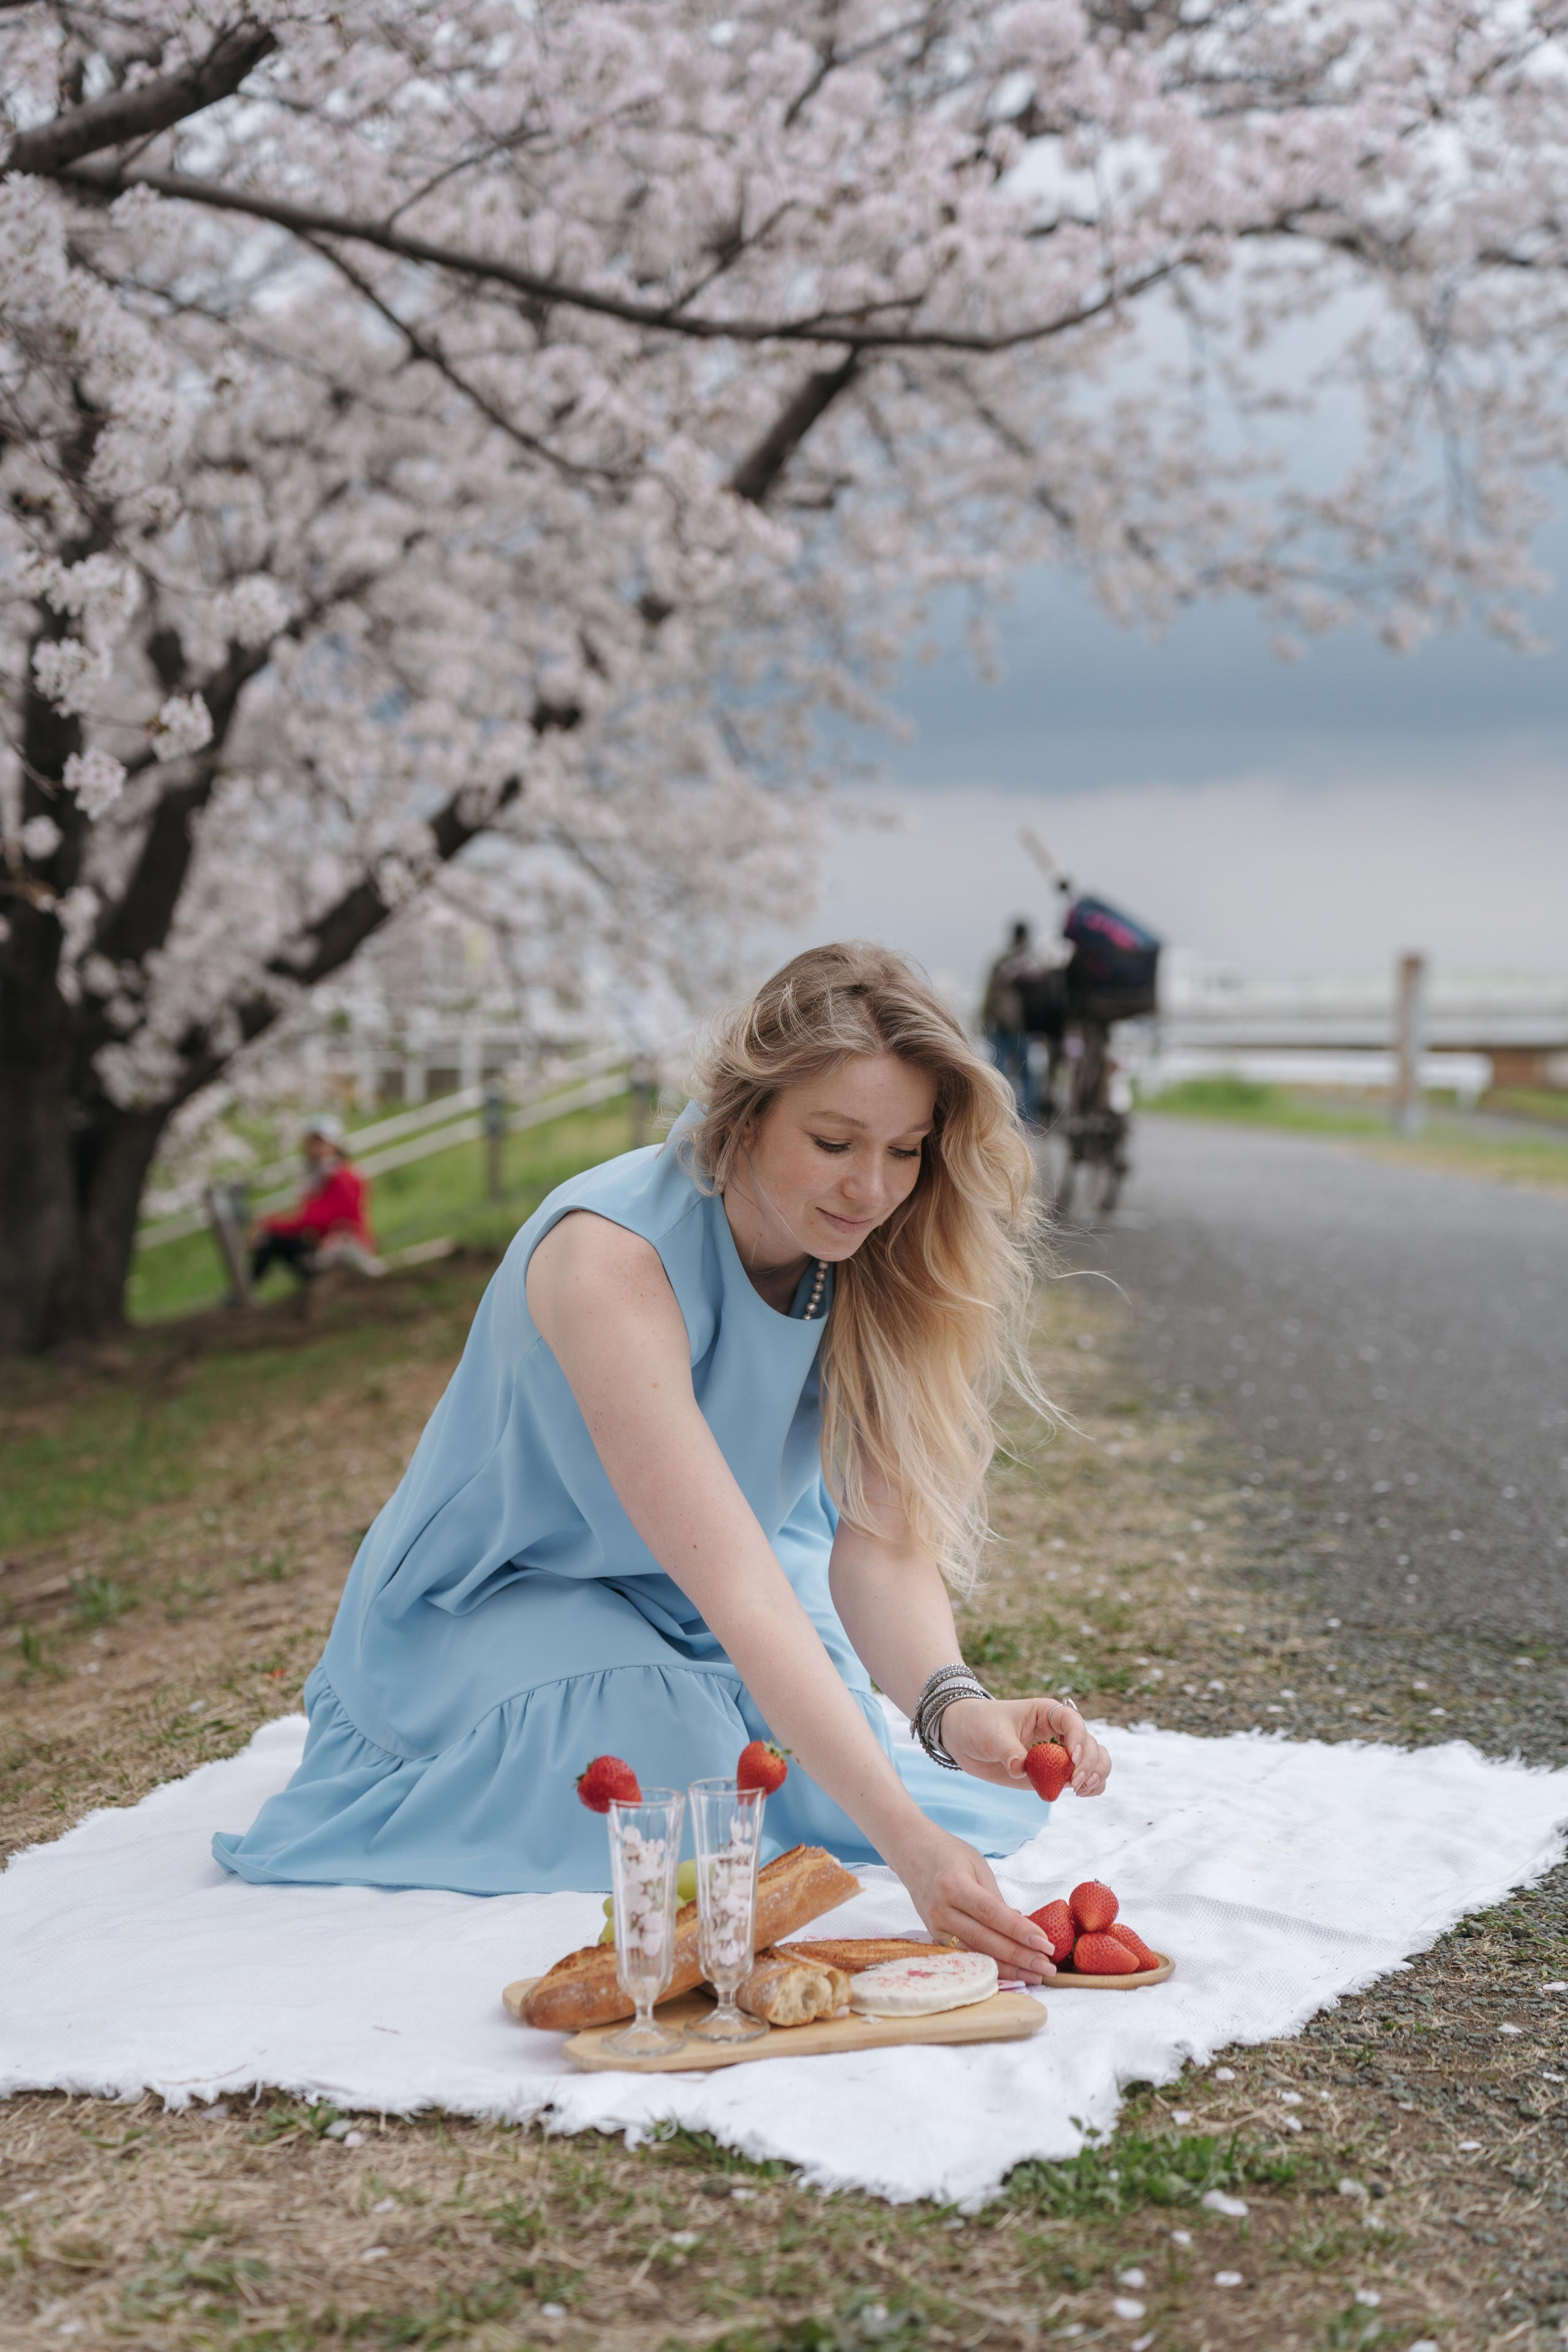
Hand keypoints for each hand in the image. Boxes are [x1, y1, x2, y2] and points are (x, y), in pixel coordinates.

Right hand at [885, 1818, 1055, 1981]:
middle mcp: (941, 1910)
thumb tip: (1019, 1927)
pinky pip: (964, 1956)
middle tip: (1046, 1967)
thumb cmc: (949, 1854)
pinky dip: (987, 1966)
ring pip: (974, 1954)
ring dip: (1006, 1968)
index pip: (991, 1913)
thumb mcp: (977, 1866)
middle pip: (984, 1940)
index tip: (1045, 1944)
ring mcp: (934, 1927)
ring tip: (1034, 1975)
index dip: (1019, 1931)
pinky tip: (1009, 1973)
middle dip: (1018, 1956)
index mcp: (953, 1885)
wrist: (912, 1852)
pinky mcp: (933, 1937)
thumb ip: (995, 1899)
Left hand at [939, 1695, 1111, 1796]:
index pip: (1073, 1721)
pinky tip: (1080, 1794)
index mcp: (1047, 1713)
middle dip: (1089, 1764)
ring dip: (1096, 1775)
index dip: (1079, 1739)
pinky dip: (1090, 1787)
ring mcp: (1059, 1754)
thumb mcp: (992, 1734)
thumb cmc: (979, 1724)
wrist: (964, 1738)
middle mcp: (1059, 1732)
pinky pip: (1083, 1779)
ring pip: (1096, 1760)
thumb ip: (1009, 1751)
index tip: (1071, 1759)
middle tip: (1073, 1784)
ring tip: (1079, 1789)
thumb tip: (1021, 1769)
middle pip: (1090, 1744)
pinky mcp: (1054, 1773)